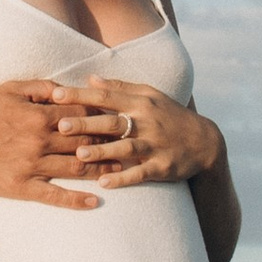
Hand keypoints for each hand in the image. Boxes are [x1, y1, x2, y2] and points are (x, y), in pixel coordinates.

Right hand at [0, 80, 114, 207]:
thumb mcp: (11, 89)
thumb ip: (42, 89)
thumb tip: (68, 89)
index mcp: (39, 115)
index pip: (82, 115)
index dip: (104, 117)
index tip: (121, 119)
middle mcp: (40, 141)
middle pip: (85, 143)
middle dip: (110, 143)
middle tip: (132, 145)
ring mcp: (32, 165)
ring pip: (76, 169)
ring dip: (102, 170)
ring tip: (123, 171)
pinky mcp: (21, 186)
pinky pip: (54, 196)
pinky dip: (76, 200)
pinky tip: (94, 202)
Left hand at [45, 82, 223, 190]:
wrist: (205, 142)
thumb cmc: (170, 116)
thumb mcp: (149, 96)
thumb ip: (120, 88)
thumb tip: (90, 78)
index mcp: (141, 103)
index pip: (106, 96)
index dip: (81, 95)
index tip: (56, 94)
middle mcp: (147, 122)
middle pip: (113, 122)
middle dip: (86, 124)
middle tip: (61, 126)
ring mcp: (155, 146)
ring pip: (125, 148)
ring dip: (102, 152)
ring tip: (79, 155)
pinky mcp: (163, 167)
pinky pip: (141, 173)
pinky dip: (123, 178)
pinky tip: (104, 183)